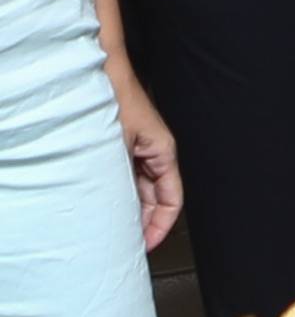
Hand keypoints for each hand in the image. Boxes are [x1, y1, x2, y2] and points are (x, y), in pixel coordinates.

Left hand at [105, 58, 182, 252]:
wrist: (100, 72)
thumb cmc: (115, 99)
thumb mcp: (119, 148)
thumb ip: (123, 181)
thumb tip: (122, 212)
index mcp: (164, 152)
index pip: (172, 200)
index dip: (162, 226)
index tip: (147, 244)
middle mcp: (155, 153)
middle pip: (156, 198)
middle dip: (144, 222)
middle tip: (128, 244)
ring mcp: (139, 149)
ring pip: (140, 189)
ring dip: (130, 208)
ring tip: (115, 228)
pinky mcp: (124, 146)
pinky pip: (127, 177)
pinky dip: (120, 193)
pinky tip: (105, 204)